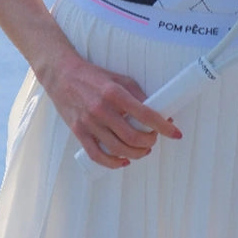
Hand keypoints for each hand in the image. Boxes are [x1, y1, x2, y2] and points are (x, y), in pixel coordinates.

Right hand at [41, 48, 182, 169]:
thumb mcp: (119, 79)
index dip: (163, 126)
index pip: (145, 114)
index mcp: (115, 93)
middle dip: (149, 141)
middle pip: (132, 136)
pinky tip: (123, 161)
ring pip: (117, 148)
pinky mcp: (78, 132)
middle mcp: (102, 109)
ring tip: (143, 150)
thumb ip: (137, 94)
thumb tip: (158, 111)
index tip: (175, 133)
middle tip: (153, 139)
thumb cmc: (93, 76)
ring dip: (135, 153)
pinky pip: (97, 154)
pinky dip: (112, 162)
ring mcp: (89, 123)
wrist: (62, 75)